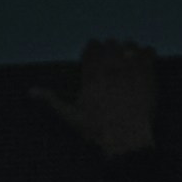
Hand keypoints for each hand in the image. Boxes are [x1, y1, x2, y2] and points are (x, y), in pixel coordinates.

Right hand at [34, 38, 157, 157]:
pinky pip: (149, 52)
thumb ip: (52, 100)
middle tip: (113, 64)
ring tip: (129, 62)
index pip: (92, 47)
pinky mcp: (148, 74)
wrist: (125, 139)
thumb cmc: (97, 131)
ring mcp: (130, 69)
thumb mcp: (71, 116)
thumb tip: (31, 92)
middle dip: (111, 51)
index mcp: (91, 74)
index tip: (97, 60)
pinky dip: (147, 54)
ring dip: (129, 50)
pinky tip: (145, 63)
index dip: (94, 51)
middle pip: (110, 43)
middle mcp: (110, 67)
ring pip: (129, 44)